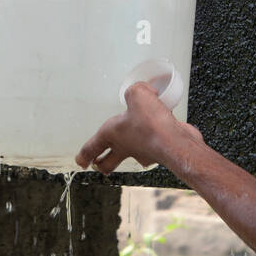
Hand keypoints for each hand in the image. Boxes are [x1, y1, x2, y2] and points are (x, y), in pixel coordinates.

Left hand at [75, 82, 205, 173]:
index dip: (84, 155)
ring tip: (134, 139)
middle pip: (107, 163)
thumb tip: (144, 91)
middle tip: (99, 164)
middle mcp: (125, 147)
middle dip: (102, 164)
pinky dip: (154, 140)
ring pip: (131, 155)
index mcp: (111, 135)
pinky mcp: (159, 153)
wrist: (175, 142)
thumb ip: (136, 90)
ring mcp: (142, 153)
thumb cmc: (152, 124)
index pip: (91, 148)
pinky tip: (160, 129)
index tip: (80, 161)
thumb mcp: (138, 94)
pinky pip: (153, 147)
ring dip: (130, 151)